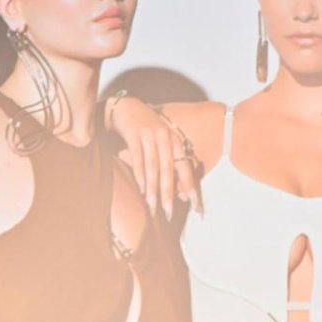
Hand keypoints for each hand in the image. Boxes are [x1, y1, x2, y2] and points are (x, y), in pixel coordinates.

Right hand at [108, 96, 201, 218]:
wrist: (126, 108)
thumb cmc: (146, 131)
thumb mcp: (162, 145)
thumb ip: (170, 166)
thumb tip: (180, 194)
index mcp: (176, 141)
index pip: (186, 168)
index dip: (190, 187)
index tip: (195, 206)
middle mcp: (166, 138)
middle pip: (169, 170)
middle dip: (169, 193)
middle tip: (169, 213)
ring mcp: (150, 135)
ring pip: (153, 167)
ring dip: (153, 188)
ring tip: (152, 206)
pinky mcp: (134, 134)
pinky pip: (138, 158)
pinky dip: (139, 174)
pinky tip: (141, 188)